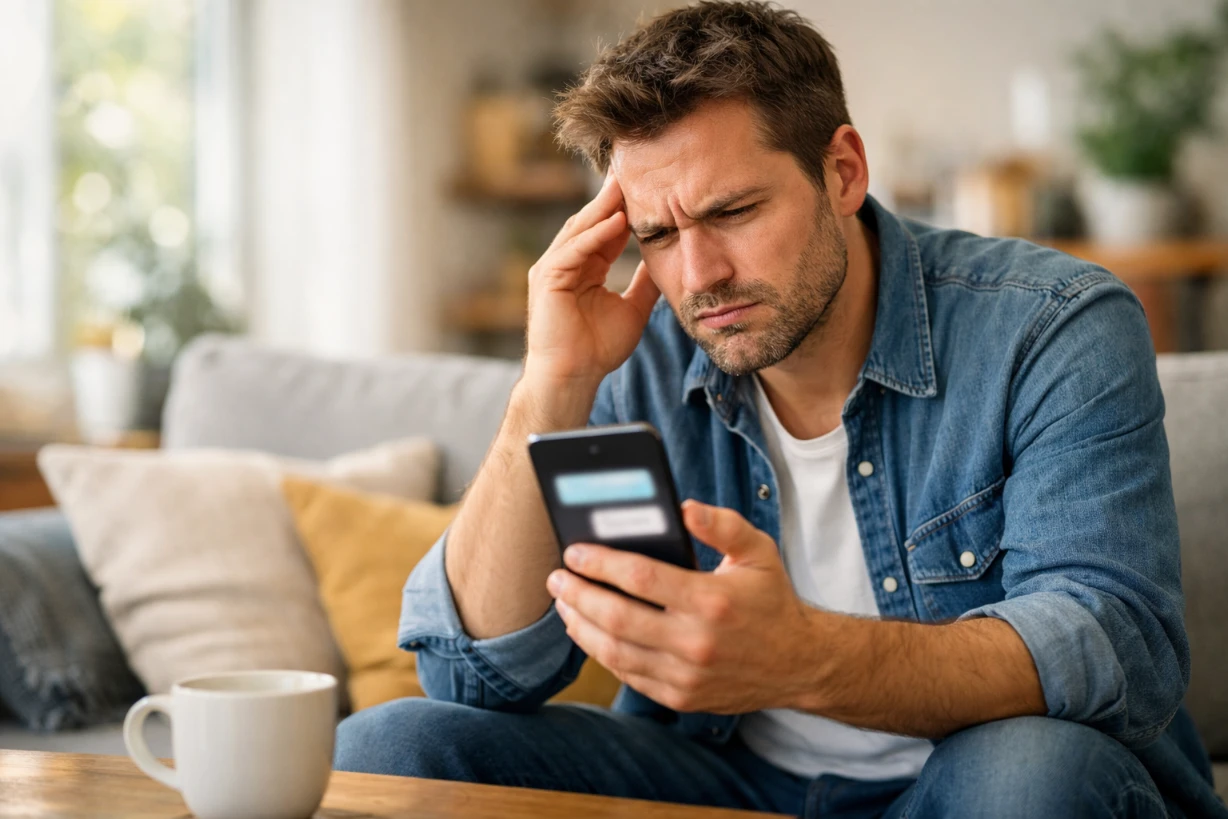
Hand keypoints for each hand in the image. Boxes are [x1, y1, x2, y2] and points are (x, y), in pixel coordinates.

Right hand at [524, 173, 659, 387]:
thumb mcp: (633, 309)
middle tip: (637, 169)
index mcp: (584, 267)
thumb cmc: (597, 350)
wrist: (573, 377)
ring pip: (581, 229)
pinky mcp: (548, 278)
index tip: (651, 186)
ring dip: (605, 207)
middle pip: (592, 221)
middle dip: (613, 197)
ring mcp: (553, 268)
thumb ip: (645, 284)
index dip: (627, 209)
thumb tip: (668, 262)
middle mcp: (566, 262)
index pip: (607, 229)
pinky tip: (616, 221)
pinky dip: (594, 235)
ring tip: (627, 184)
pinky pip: (573, 249)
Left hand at [546, 500, 821, 713]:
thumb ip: (722, 525)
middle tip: (557, 578)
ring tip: (565, 604)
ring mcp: (686, 676)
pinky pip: (629, 675)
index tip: (574, 551)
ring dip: (581, 626)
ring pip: (615, 652)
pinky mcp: (680, 697)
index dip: (599, 563)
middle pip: (617, 617)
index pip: (640, 578)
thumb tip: (684, 507)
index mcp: (711, 601)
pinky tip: (590, 632)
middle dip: (578, 595)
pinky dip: (603, 653)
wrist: (799, 664)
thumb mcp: (759, 551)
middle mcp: (696, 642)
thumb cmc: (772, 600)